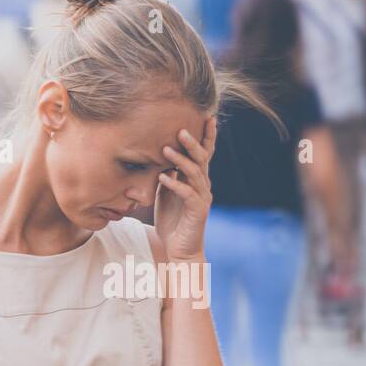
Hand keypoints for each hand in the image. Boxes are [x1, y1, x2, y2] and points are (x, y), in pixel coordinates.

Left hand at [155, 118, 216, 261]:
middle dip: (193, 143)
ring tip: (166, 149)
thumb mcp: (166, 192)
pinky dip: (174, 184)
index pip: (204, 153)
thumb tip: (158, 153)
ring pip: (195, 174)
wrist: (179, 249)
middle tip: (181, 129)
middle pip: (202, 159)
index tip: (207, 116)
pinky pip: (187, 194)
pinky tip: (163, 177)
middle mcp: (203, 186)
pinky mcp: (197, 212)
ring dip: (180, 160)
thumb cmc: (172, 220)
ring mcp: (202, 198)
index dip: (206, 136)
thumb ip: (166, 173)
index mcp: (197, 179)